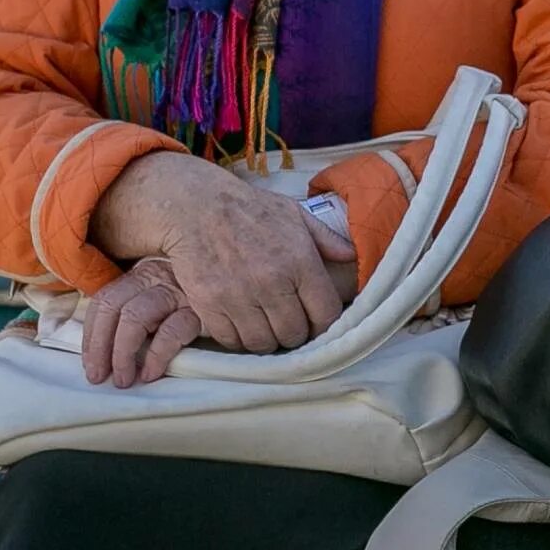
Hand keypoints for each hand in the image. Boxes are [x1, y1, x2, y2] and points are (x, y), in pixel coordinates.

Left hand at [82, 256, 199, 387]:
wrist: (252, 289)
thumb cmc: (206, 295)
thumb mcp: (170, 291)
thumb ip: (144, 302)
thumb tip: (106, 342)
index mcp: (146, 271)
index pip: (105, 299)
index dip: (92, 335)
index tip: (91, 365)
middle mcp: (159, 275)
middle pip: (113, 307)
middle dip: (99, 347)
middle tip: (99, 377)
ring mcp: (182, 289)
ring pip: (135, 317)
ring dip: (122, 354)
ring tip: (124, 380)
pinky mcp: (205, 307)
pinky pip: (171, 331)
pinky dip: (156, 356)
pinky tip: (153, 373)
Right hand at [92, 152, 358, 354]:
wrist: (196, 206)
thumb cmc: (250, 209)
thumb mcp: (295, 214)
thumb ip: (327, 239)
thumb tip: (353, 257)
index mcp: (301, 261)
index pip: (325, 315)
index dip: (325, 326)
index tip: (317, 323)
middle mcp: (272, 282)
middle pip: (294, 334)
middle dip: (295, 334)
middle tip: (288, 326)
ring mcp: (239, 296)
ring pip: (263, 343)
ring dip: (266, 340)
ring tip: (265, 327)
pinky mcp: (209, 304)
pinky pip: (231, 340)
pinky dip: (237, 339)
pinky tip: (240, 324)